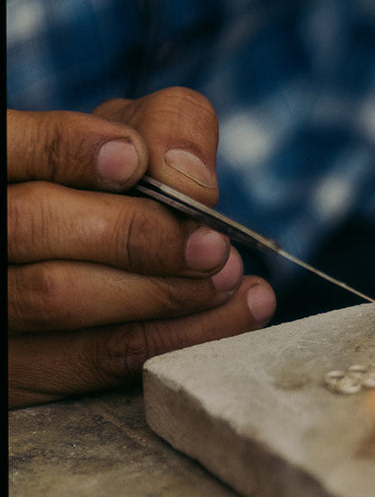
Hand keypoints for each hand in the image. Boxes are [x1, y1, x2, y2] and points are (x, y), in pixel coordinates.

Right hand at [8, 87, 276, 408]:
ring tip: (229, 277)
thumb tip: (191, 178)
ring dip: (161, 293)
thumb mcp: (133, 132)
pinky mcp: (23, 369)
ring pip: (57, 297)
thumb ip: (164, 128)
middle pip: (28, 225)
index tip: (134, 160)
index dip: (67, 149)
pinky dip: (171, 338)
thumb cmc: (117, 183)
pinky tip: (230, 315)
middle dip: (134, 236)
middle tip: (212, 245)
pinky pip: (93, 359)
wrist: (98, 254)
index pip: (9, 146)